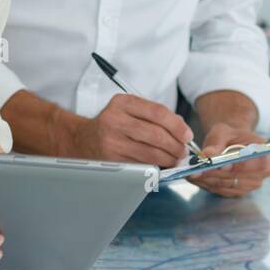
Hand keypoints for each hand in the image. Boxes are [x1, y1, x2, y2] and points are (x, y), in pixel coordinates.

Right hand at [71, 94, 191, 166]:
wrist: (82, 140)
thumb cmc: (113, 125)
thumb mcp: (129, 110)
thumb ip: (154, 115)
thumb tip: (182, 129)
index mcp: (123, 103)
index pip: (157, 112)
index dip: (177, 125)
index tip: (187, 135)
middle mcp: (115, 120)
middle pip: (156, 134)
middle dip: (175, 145)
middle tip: (183, 152)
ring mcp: (112, 141)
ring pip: (150, 152)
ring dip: (168, 159)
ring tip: (174, 159)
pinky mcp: (111, 160)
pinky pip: (140, 165)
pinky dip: (155, 167)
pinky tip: (160, 166)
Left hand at [187, 123, 269, 197]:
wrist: (234, 142)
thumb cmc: (231, 135)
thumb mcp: (222, 132)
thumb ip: (216, 143)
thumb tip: (207, 155)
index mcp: (264, 153)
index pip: (246, 164)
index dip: (229, 167)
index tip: (212, 165)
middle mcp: (263, 172)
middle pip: (235, 178)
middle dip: (213, 175)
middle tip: (194, 171)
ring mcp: (252, 184)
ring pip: (226, 186)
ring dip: (208, 181)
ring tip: (192, 174)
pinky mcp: (240, 191)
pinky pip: (222, 191)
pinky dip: (208, 185)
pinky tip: (197, 178)